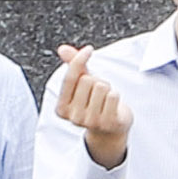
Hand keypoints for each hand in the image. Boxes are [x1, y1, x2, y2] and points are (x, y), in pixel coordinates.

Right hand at [44, 46, 132, 167]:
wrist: (110, 129)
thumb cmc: (94, 103)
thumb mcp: (82, 84)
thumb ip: (73, 66)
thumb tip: (62, 49)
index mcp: (62, 108)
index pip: (70, 77)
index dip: (79, 60)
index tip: (89, 49)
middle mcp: (73, 117)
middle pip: (88, 80)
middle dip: (96, 81)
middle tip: (97, 93)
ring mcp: (90, 122)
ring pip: (101, 87)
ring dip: (107, 89)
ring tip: (105, 100)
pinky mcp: (107, 123)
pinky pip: (113, 96)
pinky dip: (116, 96)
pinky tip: (113, 106)